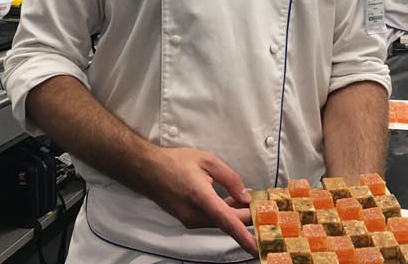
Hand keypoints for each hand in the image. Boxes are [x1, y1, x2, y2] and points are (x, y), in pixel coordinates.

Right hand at [135, 147, 257, 254]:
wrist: (146, 169)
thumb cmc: (175, 162)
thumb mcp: (207, 161)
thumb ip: (230, 178)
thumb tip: (246, 196)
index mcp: (200, 197)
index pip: (227, 221)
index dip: (243, 236)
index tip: (256, 247)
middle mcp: (194, 214)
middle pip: (228, 221)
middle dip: (246, 215)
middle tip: (261, 203)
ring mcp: (189, 220)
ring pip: (220, 221)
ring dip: (235, 212)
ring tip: (244, 197)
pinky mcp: (187, 220)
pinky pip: (211, 220)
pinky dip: (223, 212)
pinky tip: (229, 200)